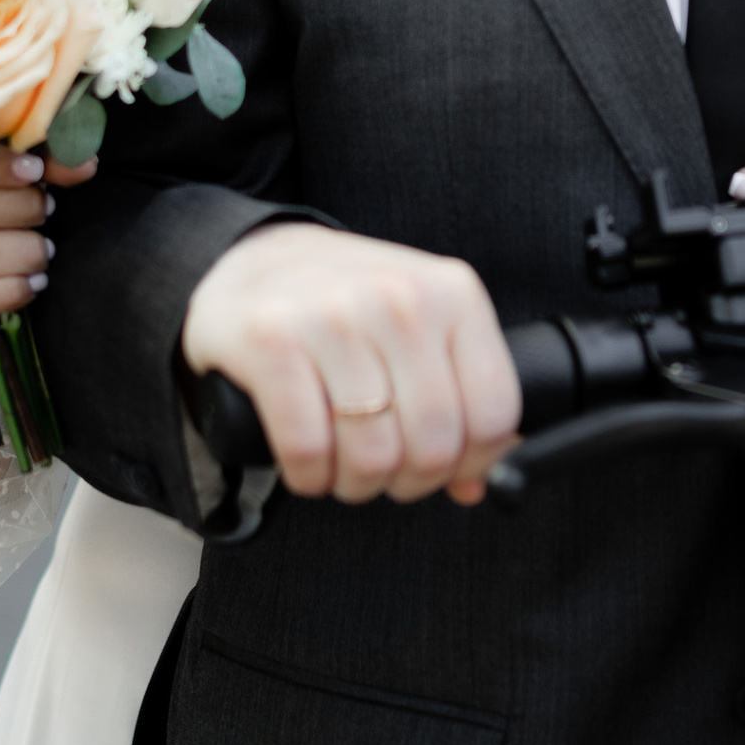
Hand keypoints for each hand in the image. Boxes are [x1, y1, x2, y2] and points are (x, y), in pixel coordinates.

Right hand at [181, 220, 521, 507]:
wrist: (250, 259)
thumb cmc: (346, 306)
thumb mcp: (418, 329)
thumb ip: (457, 396)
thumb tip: (475, 484)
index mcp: (453, 294)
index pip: (494, 415)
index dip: (472, 463)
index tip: (445, 470)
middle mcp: (400, 298)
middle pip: (433, 445)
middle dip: (409, 482)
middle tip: (386, 474)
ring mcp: (335, 315)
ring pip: (372, 455)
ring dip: (356, 483)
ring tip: (344, 467)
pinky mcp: (273, 338)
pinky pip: (307, 449)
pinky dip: (309, 477)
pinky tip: (307, 464)